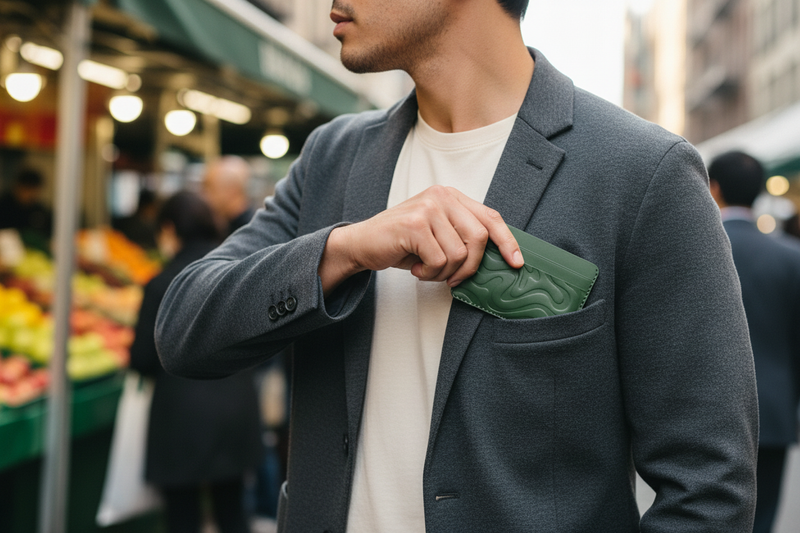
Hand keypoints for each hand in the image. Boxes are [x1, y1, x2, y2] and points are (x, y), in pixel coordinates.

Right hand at [319, 185, 522, 294]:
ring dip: (443, 272)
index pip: (490, 217)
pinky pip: (439, 260)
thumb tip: (495, 258)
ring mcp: (428, 208)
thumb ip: (461, 236)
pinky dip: (429, 274)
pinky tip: (416, 268)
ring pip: (458, 254)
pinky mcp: (415, 225)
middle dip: (469, 266)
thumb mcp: (437, 233)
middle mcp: (441, 196)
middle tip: (453, 278)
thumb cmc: (402, 243)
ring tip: (426, 269)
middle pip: (478, 238)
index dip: (507, 241)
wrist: (362, 243)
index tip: (516, 262)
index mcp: (451, 196)